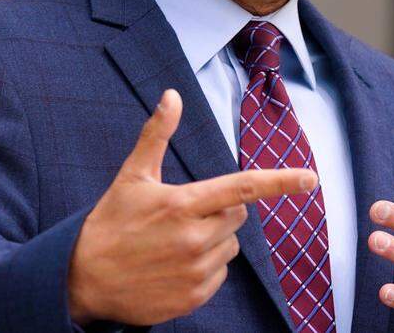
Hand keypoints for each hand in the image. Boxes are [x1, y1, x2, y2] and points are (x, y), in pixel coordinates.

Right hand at [67, 89, 317, 324]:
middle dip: (221, 211)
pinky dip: (205, 268)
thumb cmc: (110, 223)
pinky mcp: (194, 297)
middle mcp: (194, 239)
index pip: (243, 188)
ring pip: (230, 247)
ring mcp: (195, 271)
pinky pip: (220, 274)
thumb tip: (172, 95)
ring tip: (175, 242)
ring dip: (213, 241)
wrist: (82, 280)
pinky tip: (175, 265)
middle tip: (185, 215)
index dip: (280, 182)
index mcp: (183, 204)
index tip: (310, 179)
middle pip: (238, 215)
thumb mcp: (132, 176)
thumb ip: (156, 135)